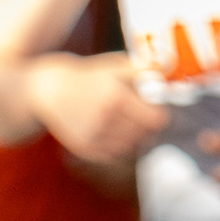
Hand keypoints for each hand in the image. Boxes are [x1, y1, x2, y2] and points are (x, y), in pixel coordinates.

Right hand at [29, 52, 166, 166]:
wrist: (50, 90)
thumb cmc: (89, 76)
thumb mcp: (115, 65)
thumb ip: (144, 69)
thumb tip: (169, 73)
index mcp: (116, 97)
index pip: (157, 119)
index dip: (159, 113)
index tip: (154, 107)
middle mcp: (104, 119)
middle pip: (146, 134)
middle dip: (147, 125)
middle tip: (140, 115)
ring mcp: (94, 137)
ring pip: (132, 146)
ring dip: (134, 137)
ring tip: (125, 122)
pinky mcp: (85, 149)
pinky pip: (116, 155)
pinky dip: (119, 146)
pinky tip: (112, 131)